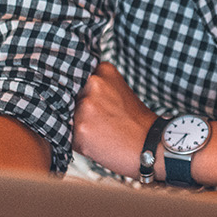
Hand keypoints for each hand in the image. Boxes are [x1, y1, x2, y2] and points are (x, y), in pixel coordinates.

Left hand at [72, 62, 158, 177]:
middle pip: (70, 97)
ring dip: (79, 126)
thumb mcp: (118, 91)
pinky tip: (98, 142)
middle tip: (102, 121)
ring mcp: (86, 105)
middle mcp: (93, 83)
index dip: (82, 94)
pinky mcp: (80, 128)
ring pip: (68, 116)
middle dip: (79, 110)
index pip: (76, 79)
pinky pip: (68, 135)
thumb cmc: (135, 122)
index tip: (94, 105)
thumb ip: (94, 88)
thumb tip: (65, 93)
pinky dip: (79, 142)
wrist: (150, 146)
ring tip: (101, 133)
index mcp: (103, 70)